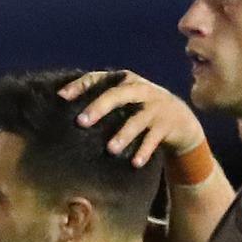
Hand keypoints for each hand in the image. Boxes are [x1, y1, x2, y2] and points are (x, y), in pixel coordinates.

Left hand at [59, 70, 204, 167]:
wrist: (180, 119)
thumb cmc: (140, 109)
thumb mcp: (124, 99)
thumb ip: (101, 100)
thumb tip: (64, 109)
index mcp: (124, 81)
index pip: (97, 78)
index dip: (79, 86)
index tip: (61, 97)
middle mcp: (139, 89)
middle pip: (117, 95)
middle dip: (98, 107)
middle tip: (81, 122)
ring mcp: (154, 107)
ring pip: (137, 120)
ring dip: (124, 134)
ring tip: (110, 149)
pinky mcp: (166, 124)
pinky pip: (153, 139)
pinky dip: (144, 151)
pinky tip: (135, 163)